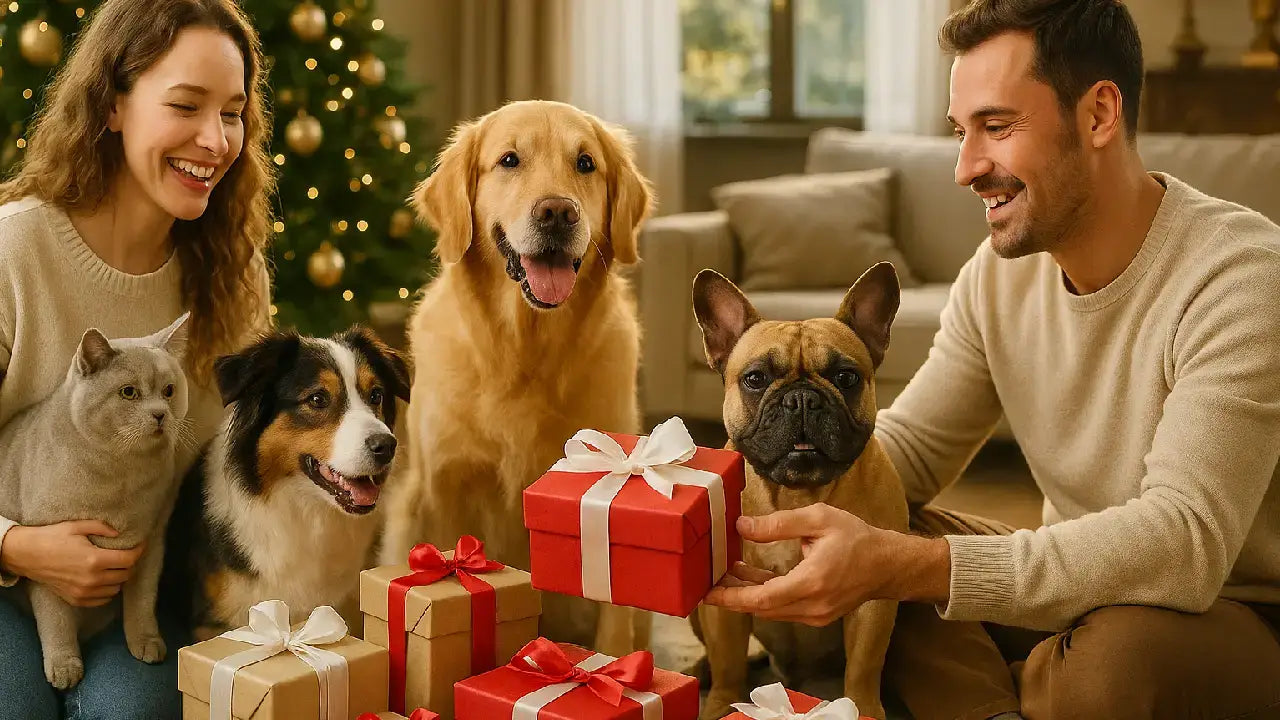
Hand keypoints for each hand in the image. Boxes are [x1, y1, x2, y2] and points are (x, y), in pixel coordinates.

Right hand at [1, 521, 144, 606]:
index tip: (140, 545)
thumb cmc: (51, 537)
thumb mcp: (77, 526)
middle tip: (126, 554)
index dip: (138, 551)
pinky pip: (102, 600)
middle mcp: (91, 579)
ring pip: (116, 589)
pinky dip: (108, 591)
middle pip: (125, 574)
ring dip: (119, 578)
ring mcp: (83, 592)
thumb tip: (121, 534)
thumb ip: (102, 528)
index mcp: (94, 560)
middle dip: (130, 563)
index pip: (129, 560)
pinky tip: (104, 580)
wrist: (26, 555)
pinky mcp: (76, 599)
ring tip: (115, 567)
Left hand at [704, 503, 950, 625]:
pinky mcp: (817, 616)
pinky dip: (764, 595)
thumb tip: (742, 526)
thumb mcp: (819, 519)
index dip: (732, 597)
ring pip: (771, 609)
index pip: (763, 598)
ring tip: (724, 573)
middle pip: (762, 608)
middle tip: (706, 580)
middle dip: (732, 595)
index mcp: (812, 582)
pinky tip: (749, 577)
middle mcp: (812, 606)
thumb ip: (779, 523)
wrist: (888, 564)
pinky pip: (783, 608)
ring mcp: (816, 616)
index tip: (708, 592)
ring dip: (747, 594)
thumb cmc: (856, 538)